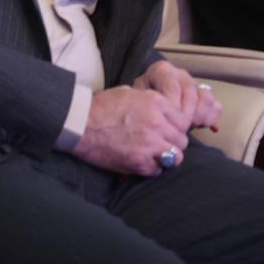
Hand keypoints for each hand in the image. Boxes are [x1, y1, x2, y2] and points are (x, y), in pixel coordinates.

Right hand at [71, 85, 190, 176]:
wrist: (81, 123)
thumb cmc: (102, 107)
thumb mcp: (131, 93)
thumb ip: (151, 101)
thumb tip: (161, 109)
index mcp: (157, 103)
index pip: (183, 120)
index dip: (176, 127)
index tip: (168, 131)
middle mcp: (157, 123)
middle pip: (182, 140)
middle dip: (173, 142)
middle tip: (162, 144)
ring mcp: (150, 143)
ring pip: (176, 156)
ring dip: (168, 157)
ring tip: (156, 155)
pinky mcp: (139, 161)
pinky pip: (158, 170)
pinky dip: (152, 168)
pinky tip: (143, 162)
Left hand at [139, 60, 221, 129]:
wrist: (144, 109)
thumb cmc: (139, 107)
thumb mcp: (137, 104)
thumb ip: (147, 108)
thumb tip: (158, 121)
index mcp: (161, 71)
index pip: (173, 87)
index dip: (172, 107)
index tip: (166, 122)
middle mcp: (180, 74)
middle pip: (191, 92)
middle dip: (185, 114)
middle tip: (178, 128)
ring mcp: (195, 84)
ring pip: (206, 97)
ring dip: (199, 116)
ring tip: (189, 127)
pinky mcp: (205, 97)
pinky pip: (215, 105)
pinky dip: (210, 118)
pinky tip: (200, 125)